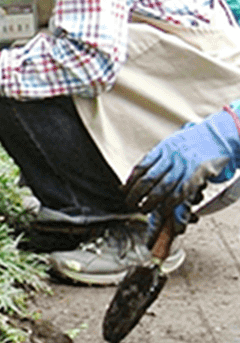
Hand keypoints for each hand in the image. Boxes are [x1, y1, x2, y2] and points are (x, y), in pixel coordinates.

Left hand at [124, 107, 239, 237]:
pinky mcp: (197, 173)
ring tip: (143, 208)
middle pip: (148, 178)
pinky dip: (171, 202)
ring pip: (162, 186)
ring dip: (151, 200)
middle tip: (130, 202)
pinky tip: (165, 208)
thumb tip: (148, 169)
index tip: (123, 189)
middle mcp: (170, 157)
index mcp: (163, 148)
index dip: (131, 180)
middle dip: (136, 192)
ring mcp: (183, 165)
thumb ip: (162, 155)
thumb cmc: (198, 140)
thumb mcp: (174, 143)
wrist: (219, 135)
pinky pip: (181, 191)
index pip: (142, 166)